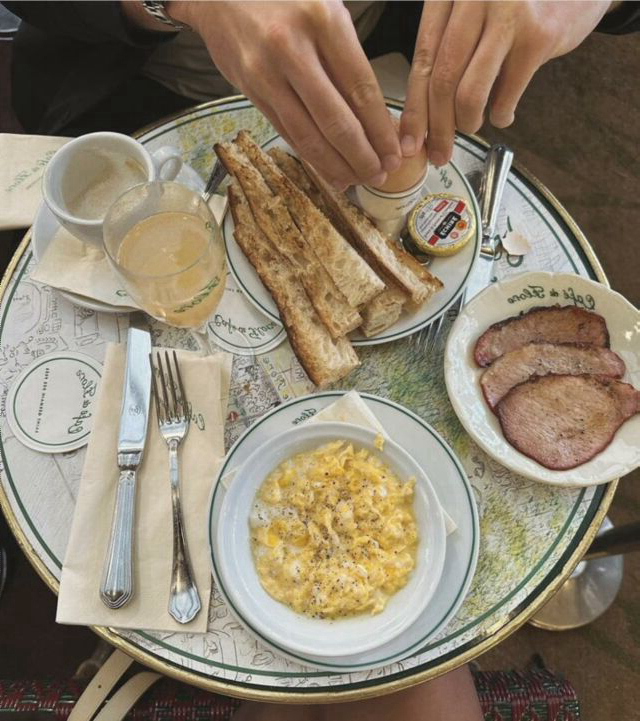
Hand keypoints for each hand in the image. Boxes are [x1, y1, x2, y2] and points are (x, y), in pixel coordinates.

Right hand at [170, 1, 400, 188]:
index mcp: (323, 22)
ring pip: (308, 135)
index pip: (360, 89)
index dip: (380, 130)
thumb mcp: (325, 11)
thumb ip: (348, 60)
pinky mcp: (251, 92)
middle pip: (335, 120)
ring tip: (357, 180)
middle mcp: (292, 49)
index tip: (394, 155)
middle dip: (362, 156)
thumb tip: (376, 119)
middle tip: (379, 177)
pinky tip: (329, 171)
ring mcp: (267, 74)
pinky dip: (311, 157)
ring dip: (336, 165)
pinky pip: (287, 132)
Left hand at [400, 1, 612, 165]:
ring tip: (472, 126)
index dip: (414, 107)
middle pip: (442, 79)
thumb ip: (450, 46)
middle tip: (438, 155)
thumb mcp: (477, 8)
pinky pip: (506, 95)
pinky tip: (503, 114)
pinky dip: (501, 114)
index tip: (409, 143)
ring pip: (468, 92)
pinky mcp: (538, 34)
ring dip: (467, 123)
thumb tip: (424, 112)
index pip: (422, 58)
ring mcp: (507, 14)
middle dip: (437, 128)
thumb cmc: (523, 0)